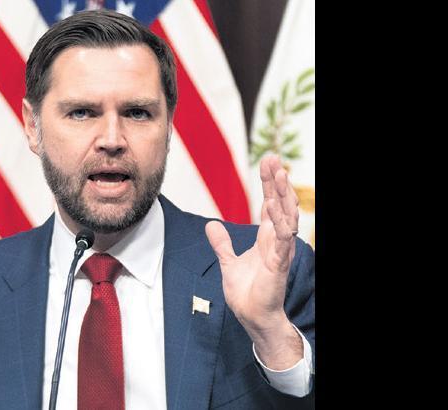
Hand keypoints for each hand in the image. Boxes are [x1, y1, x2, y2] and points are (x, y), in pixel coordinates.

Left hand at [205, 154, 301, 367]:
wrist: (252, 316)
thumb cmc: (247, 292)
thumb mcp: (228, 261)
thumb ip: (222, 243)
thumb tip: (210, 224)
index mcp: (267, 238)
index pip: (270, 204)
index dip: (269, 184)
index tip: (268, 162)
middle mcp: (276, 241)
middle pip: (280, 204)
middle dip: (277, 181)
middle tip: (273, 159)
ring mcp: (279, 251)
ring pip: (286, 217)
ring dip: (282, 195)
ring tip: (279, 174)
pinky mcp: (278, 264)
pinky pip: (282, 239)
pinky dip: (278, 222)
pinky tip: (273, 206)